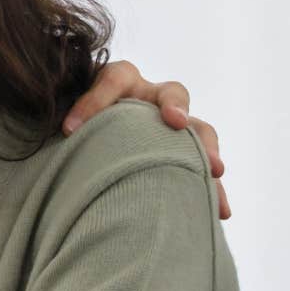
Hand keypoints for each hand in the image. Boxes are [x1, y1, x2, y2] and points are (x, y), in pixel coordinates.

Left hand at [63, 60, 229, 219]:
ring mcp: (174, 125)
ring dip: (206, 148)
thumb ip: (76, 113)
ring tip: (215, 171)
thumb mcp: (73, 110)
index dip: (96, 99)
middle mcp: (153, 98)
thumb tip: (69, 130)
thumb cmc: (81, 121)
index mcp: (122, 82)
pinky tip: (220, 211)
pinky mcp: (184, 150)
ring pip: (199, 129)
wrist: (93, 135)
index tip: (73, 126)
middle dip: (176, 108)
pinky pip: (204, 165)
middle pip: (173, 94)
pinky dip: (212, 187)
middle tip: (176, 122)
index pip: (114, 79)